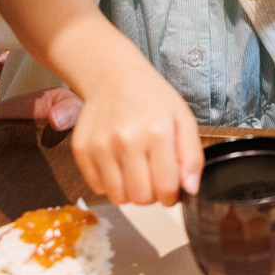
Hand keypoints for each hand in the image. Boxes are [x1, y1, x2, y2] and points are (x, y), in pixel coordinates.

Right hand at [70, 57, 204, 206]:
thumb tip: (191, 189)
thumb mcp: (183, 119)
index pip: (166, 188)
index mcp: (157, 132)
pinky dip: (110, 183)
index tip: (171, 189)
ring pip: (118, 198)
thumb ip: (192, 156)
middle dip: (152, 195)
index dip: (172, 196)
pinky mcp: (82, 150)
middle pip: (141, 198)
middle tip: (153, 177)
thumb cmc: (151, 98)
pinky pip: (98, 188)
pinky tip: (118, 163)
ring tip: (136, 170)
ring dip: (130, 192)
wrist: (112, 76)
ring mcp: (101, 146)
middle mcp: (126, 140)